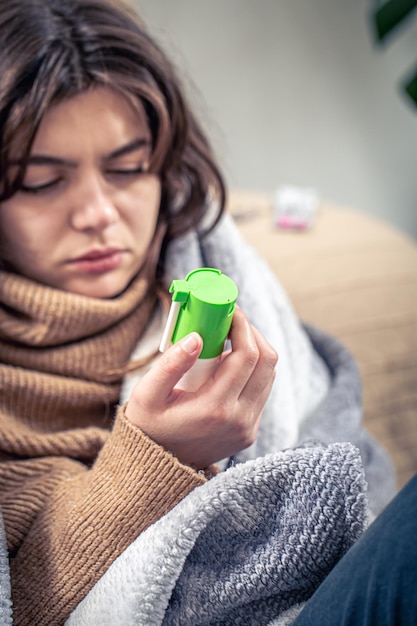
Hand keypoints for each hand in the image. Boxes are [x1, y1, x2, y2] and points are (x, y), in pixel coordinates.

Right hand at [125, 307, 277, 468]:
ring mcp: (248, 427)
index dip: (243, 326)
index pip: (247, 356)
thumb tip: (196, 336)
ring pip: (269, 375)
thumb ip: (169, 364)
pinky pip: (262, 391)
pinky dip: (253, 370)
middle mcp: (239, 419)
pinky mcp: (250, 431)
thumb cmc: (149, 427)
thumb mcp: (147, 395)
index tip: (231, 311)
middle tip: (232, 321)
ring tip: (230, 340)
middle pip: (267, 363)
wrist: (157, 468)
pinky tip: (230, 363)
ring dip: (255, 351)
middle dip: (253, 333)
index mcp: (215, 408)